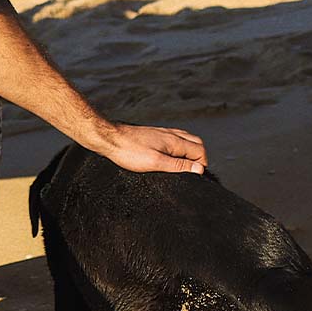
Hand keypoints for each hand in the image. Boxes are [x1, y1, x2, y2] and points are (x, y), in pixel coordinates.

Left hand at [89, 121, 207, 174]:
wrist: (109, 139)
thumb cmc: (129, 151)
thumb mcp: (155, 162)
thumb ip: (178, 165)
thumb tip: (199, 169)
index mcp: (174, 140)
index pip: (200, 151)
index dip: (201, 165)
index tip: (194, 176)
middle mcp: (171, 134)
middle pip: (196, 143)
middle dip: (197, 158)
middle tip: (189, 172)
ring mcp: (163, 133)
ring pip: (186, 140)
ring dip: (188, 153)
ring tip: (181, 167)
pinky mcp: (154, 135)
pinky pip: (174, 139)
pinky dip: (178, 149)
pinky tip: (168, 158)